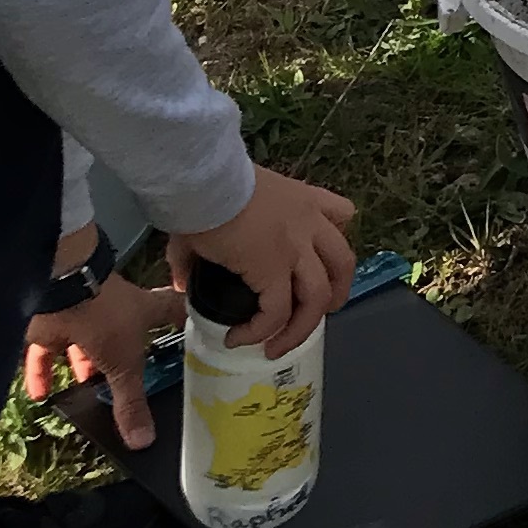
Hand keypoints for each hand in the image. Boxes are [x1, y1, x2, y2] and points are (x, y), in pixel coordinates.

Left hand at [23, 271, 185, 451]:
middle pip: (128, 332)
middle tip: (132, 376)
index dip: (184, 320)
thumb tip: (144, 441)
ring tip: (86, 389)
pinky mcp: (54, 324)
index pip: (174, 312)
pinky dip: (43, 372)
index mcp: (145, 311)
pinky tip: (41, 394)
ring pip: (86, 343)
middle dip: (127, 354)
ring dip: (84, 364)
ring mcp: (84, 316)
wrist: (62, 290)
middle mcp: (117, 312)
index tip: (194, 329)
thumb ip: (131, 403)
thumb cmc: (106, 318)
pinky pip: (47, 352)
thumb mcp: (125, 365)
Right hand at [178, 166, 354, 361]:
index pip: (342, 215)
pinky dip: (261, 331)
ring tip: (277, 346)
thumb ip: (205, 246)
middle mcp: (309, 223)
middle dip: (337, 293)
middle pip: (344, 262)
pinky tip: (240, 338)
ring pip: (318, 297)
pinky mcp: (274, 270)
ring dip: (301, 328)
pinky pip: (276, 312)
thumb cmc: (208, 188)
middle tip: (318, 313)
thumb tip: (183, 280)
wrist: (204, 182)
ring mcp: (296, 248)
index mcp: (303, 200)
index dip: (336, 241)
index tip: (319, 260)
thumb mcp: (219, 207)